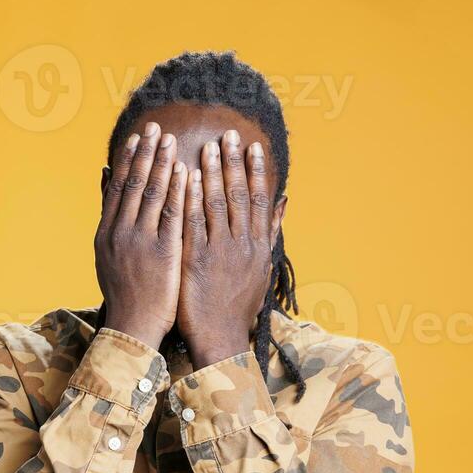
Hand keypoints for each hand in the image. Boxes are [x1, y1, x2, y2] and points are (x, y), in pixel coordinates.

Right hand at [94, 121, 187, 350]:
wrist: (132, 327)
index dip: (128, 159)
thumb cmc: (125, 293)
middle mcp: (120, 232)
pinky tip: (185, 172)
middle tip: (156, 127)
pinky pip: (172, 215)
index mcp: (106, 232)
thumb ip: (110, 216)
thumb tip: (104, 179)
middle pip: (133, 184)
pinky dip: (178, 191)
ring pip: (151, 194)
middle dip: (145, 153)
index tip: (138, 137)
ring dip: (161, 164)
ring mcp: (140, 242)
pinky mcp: (162, 253)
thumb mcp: (108, 254)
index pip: (117, 187)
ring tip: (171, 140)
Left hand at [177, 129, 273, 368]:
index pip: (261, 200)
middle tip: (227, 135)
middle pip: (241, 196)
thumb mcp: (263, 268)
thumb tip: (285, 201)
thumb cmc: (239, 305)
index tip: (251, 146)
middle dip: (233, 163)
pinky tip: (187, 179)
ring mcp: (221, 253)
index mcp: (259, 246)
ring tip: (206, 147)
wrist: (221, 338)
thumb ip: (272, 232)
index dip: (256, 171)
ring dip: (212, 174)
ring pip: (218, 205)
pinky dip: (191, 200)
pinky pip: (194, 224)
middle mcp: (243, 246)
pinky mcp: (197, 262)